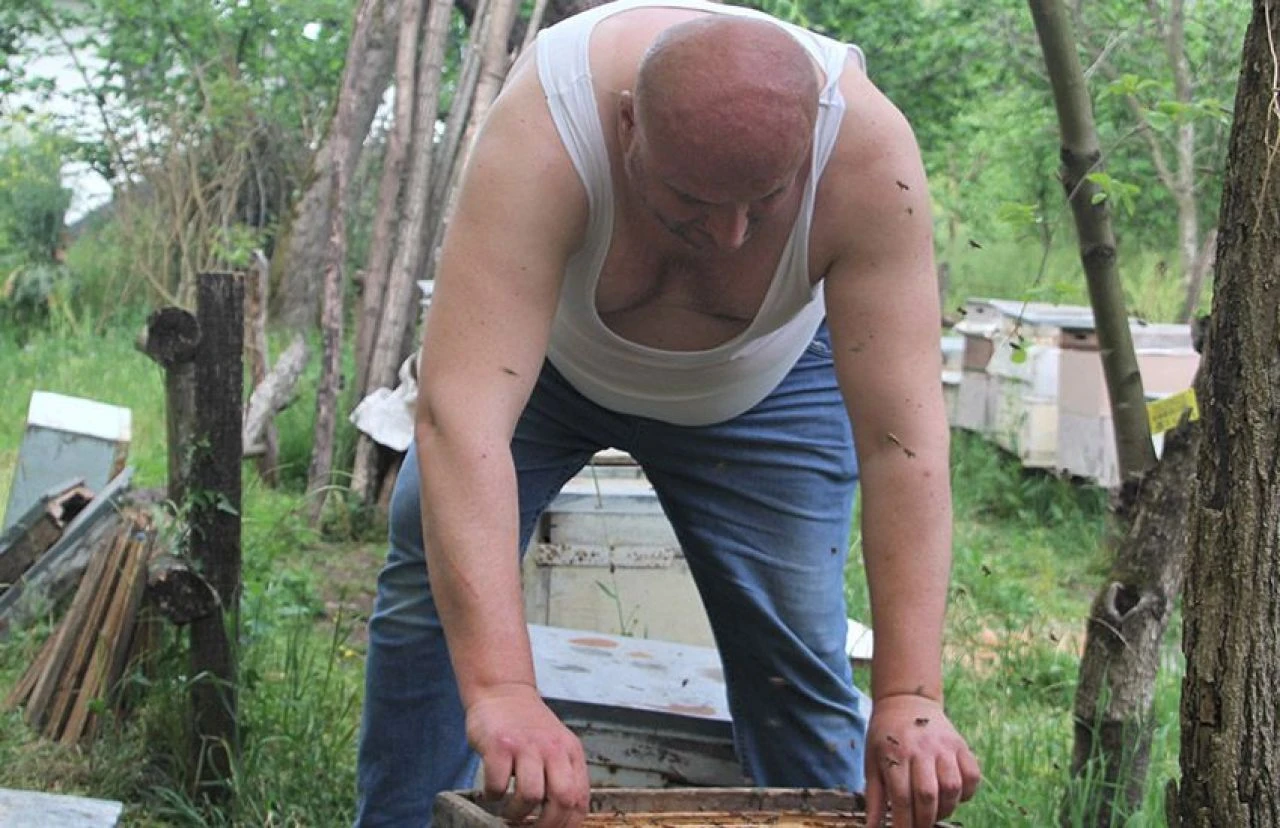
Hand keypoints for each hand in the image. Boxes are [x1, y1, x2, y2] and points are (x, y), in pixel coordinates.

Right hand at [465, 682, 590, 827]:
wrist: (503, 691)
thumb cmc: (528, 726)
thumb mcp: (557, 745)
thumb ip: (564, 774)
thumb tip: (564, 817)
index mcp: (571, 753)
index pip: (580, 800)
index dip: (567, 825)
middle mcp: (553, 749)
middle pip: (562, 800)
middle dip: (546, 826)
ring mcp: (526, 746)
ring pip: (531, 796)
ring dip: (517, 812)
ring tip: (509, 811)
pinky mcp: (499, 745)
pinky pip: (498, 784)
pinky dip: (493, 796)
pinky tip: (492, 793)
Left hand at [863, 695, 980, 827]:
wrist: (906, 700)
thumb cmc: (884, 735)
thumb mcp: (872, 761)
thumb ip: (874, 797)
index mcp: (896, 753)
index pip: (902, 797)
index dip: (903, 822)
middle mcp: (922, 749)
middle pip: (928, 795)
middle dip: (924, 820)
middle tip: (919, 826)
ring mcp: (944, 746)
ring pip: (952, 787)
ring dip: (945, 809)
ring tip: (934, 812)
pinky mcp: (961, 745)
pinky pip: (972, 775)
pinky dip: (967, 792)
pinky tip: (953, 796)